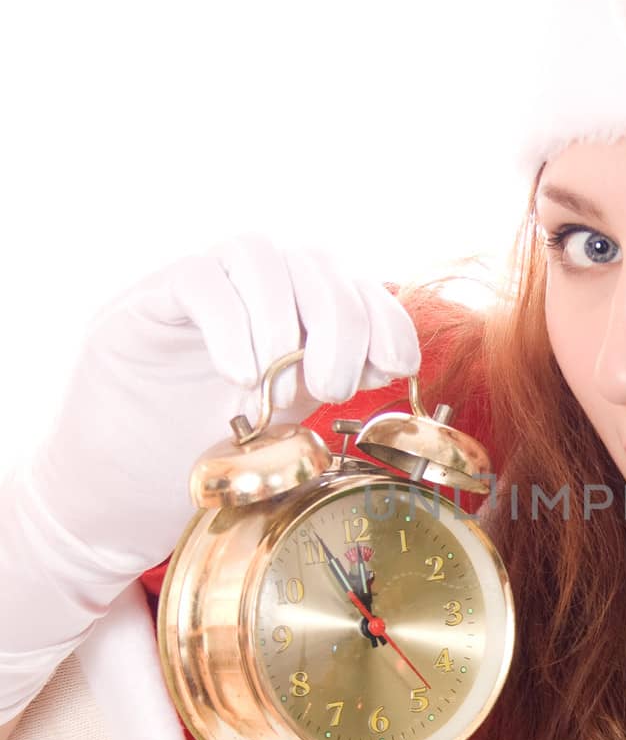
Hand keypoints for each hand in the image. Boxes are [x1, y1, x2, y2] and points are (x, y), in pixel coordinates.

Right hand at [0, 235, 418, 721]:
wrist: (121, 486)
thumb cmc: (210, 454)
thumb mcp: (291, 424)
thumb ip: (331, 385)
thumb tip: (391, 364)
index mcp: (303, 315)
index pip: (361, 286)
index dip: (386, 320)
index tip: (389, 371)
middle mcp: (258, 288)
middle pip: (318, 264)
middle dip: (341, 326)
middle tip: (328, 391)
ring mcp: (203, 286)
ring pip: (259, 254)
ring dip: (283, 319)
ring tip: (275, 387)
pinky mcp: (151, 301)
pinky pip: (198, 278)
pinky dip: (229, 322)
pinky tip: (237, 376)